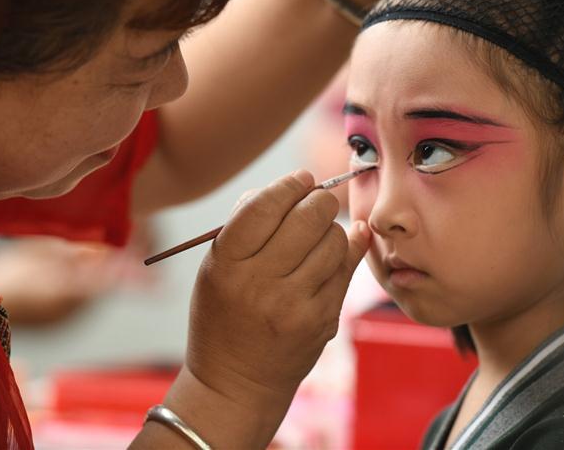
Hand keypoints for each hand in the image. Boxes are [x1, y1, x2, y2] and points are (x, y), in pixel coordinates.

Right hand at [185, 170, 370, 407]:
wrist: (237, 383)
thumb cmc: (223, 315)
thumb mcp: (215, 268)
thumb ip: (243, 224)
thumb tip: (289, 187)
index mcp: (226, 264)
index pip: (263, 206)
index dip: (288, 185)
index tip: (301, 178)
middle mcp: (260, 283)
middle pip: (307, 217)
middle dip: (319, 199)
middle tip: (318, 199)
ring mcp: (295, 305)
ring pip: (334, 240)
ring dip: (332, 227)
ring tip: (319, 234)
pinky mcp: (323, 321)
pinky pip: (346, 268)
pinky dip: (348, 249)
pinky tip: (346, 241)